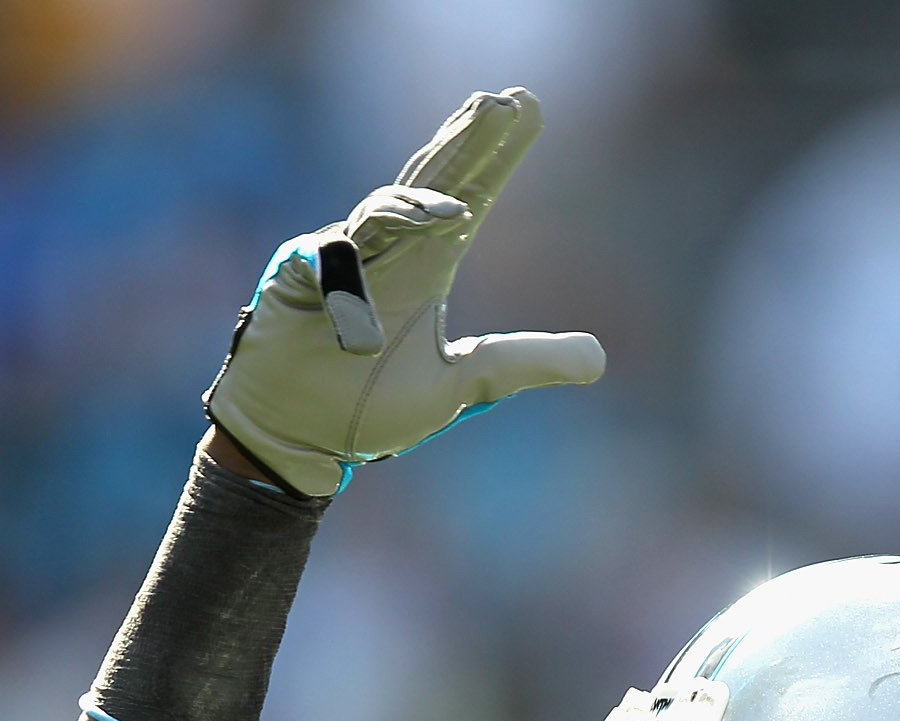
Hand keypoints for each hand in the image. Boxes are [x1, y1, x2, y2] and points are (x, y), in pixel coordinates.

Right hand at [204, 87, 605, 496]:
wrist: (300, 439)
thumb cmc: (367, 407)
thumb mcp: (461, 385)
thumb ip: (522, 363)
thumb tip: (598, 357)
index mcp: (426, 267)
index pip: (469, 197)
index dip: (497, 155)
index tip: (528, 104)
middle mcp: (390, 253)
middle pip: (433, 183)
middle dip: (466, 142)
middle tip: (503, 101)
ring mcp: (344, 261)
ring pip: (386, 209)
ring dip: (422, 196)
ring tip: (458, 203)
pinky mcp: (301, 279)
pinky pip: (332, 256)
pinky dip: (357, 257)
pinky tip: (387, 252)